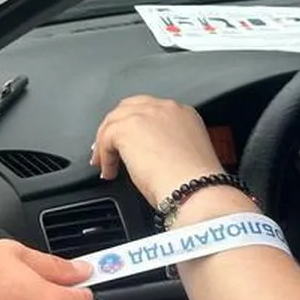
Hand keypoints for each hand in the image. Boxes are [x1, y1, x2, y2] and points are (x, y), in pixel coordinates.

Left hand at [88, 96, 225, 208]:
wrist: (194, 190)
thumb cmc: (195, 184)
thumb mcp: (185, 155)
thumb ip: (167, 145)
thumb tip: (146, 154)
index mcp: (183, 114)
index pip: (150, 110)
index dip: (136, 127)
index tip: (130, 143)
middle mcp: (165, 108)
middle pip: (129, 109)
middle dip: (116, 128)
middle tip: (109, 149)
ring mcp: (145, 115)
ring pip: (114, 121)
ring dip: (106, 143)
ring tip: (105, 164)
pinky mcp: (128, 128)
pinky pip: (106, 138)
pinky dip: (104, 156)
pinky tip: (110, 172)